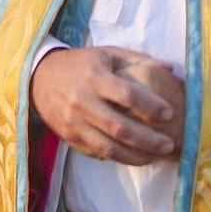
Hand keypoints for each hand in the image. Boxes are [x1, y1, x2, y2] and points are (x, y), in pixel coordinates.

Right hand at [30, 46, 181, 164]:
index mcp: (94, 76)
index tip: (170, 113)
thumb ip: (138, 60)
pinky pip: (96, 153)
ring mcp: (73, 122)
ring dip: (134, 156)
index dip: (150, 106)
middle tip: (169, 145)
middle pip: (119, 127)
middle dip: (148, 139)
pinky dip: (116, 157)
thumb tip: (171, 69)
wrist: (39, 77)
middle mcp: (82, 101)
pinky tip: (133, 156)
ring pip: (108, 147)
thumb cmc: (81, 64)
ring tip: (154, 156)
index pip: (127, 94)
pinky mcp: (69, 137)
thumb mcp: (107, 53)